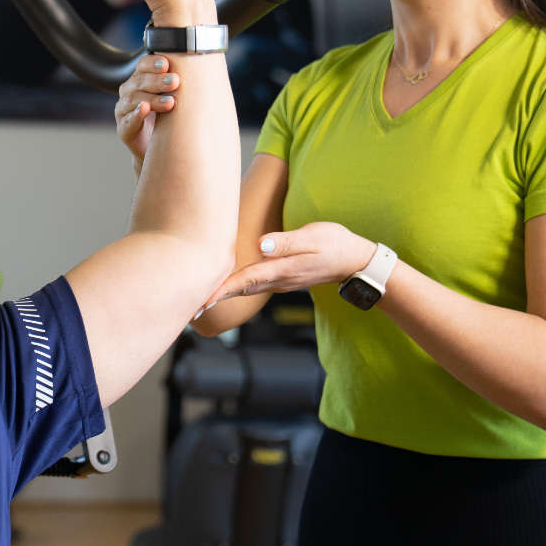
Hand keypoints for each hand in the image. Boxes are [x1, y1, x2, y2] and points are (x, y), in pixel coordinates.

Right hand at [116, 53, 178, 165]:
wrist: (159, 150)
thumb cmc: (168, 120)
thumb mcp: (175, 98)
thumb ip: (180, 85)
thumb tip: (204, 70)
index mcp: (140, 80)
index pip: (142, 65)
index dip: (152, 63)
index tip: (167, 64)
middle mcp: (129, 92)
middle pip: (139, 81)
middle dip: (157, 80)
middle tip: (175, 82)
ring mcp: (124, 111)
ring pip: (133, 99)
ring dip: (152, 99)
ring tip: (170, 102)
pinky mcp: (124, 129)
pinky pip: (128, 120)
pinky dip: (136, 114)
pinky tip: (145, 109)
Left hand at [205, 222, 375, 304]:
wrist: (356, 260)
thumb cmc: (335, 244)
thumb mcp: (313, 238)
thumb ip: (286, 242)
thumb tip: (261, 246)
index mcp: (281, 269)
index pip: (244, 281)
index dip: (221, 290)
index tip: (201, 300)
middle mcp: (277, 279)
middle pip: (239, 290)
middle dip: (214, 297)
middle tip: (189, 307)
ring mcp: (280, 281)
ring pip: (245, 289)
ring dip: (222, 294)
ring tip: (200, 299)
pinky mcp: (282, 277)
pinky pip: (253, 285)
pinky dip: (236, 288)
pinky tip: (225, 286)